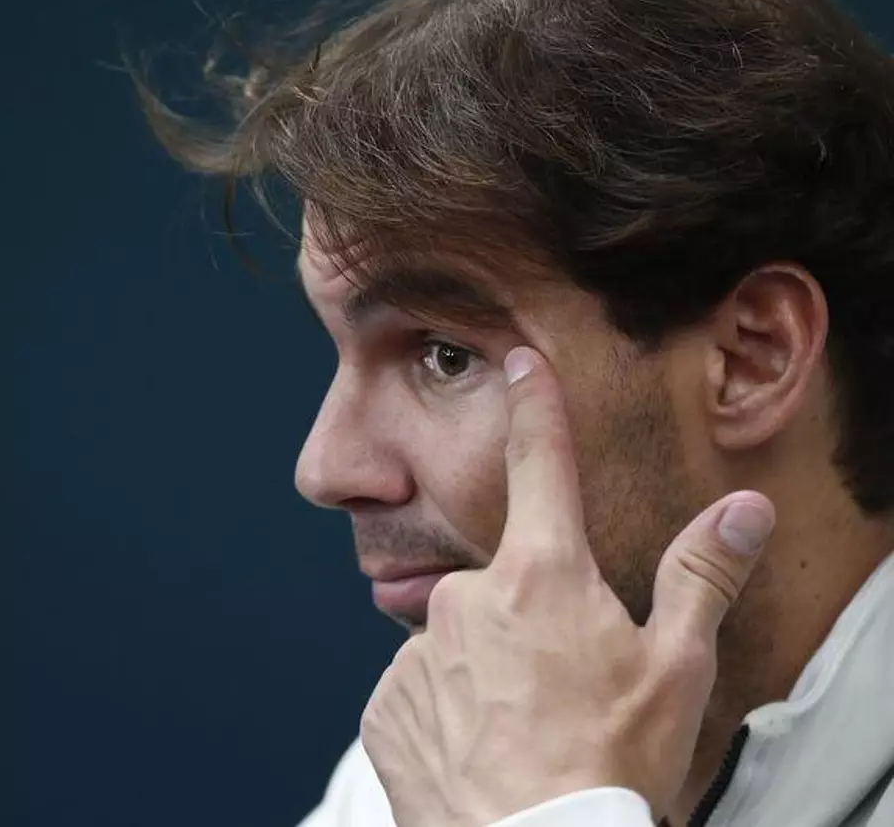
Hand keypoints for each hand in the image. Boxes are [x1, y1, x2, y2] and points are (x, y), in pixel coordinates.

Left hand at [359, 346, 775, 826]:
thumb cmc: (608, 766)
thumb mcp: (675, 672)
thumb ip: (701, 579)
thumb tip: (743, 511)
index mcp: (543, 577)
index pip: (541, 464)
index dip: (534, 405)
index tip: (519, 361)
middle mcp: (466, 598)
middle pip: (502, 585)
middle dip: (528, 624)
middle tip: (562, 691)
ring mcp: (417, 653)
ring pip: (457, 644)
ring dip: (485, 675)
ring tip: (523, 733)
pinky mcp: (384, 705)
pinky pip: (420, 692)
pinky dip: (447, 714)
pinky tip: (479, 752)